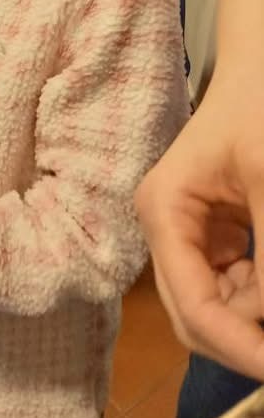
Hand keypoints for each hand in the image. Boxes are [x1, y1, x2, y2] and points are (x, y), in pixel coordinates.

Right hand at [135, 79, 263, 378]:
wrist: (259, 72)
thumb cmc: (258, 111)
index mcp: (163, 210)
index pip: (191, 303)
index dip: (237, 345)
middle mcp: (165, 228)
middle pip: (194, 314)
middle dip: (242, 339)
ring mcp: (186, 233)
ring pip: (214, 306)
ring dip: (250, 320)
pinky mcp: (210, 234)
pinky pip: (231, 286)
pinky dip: (257, 298)